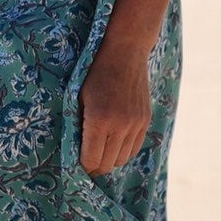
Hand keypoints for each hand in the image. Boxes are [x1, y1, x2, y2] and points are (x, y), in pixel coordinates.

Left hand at [77, 40, 150, 176]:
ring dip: (109, 161)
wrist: (125, 52)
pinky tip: (113, 146)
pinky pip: (134, 148)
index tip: (76, 166)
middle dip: (95, 167)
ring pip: (122, 159)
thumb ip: (78, 125)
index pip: (91, 159)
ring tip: (99, 155)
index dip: (82, 167)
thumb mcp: (78, 97)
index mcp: (99, 119)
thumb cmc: (94, 73)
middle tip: (86, 163)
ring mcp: (135, 124)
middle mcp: (120, 125)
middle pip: (107, 164)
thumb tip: (74, 151)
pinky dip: (123, 152)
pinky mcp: (145, 120)